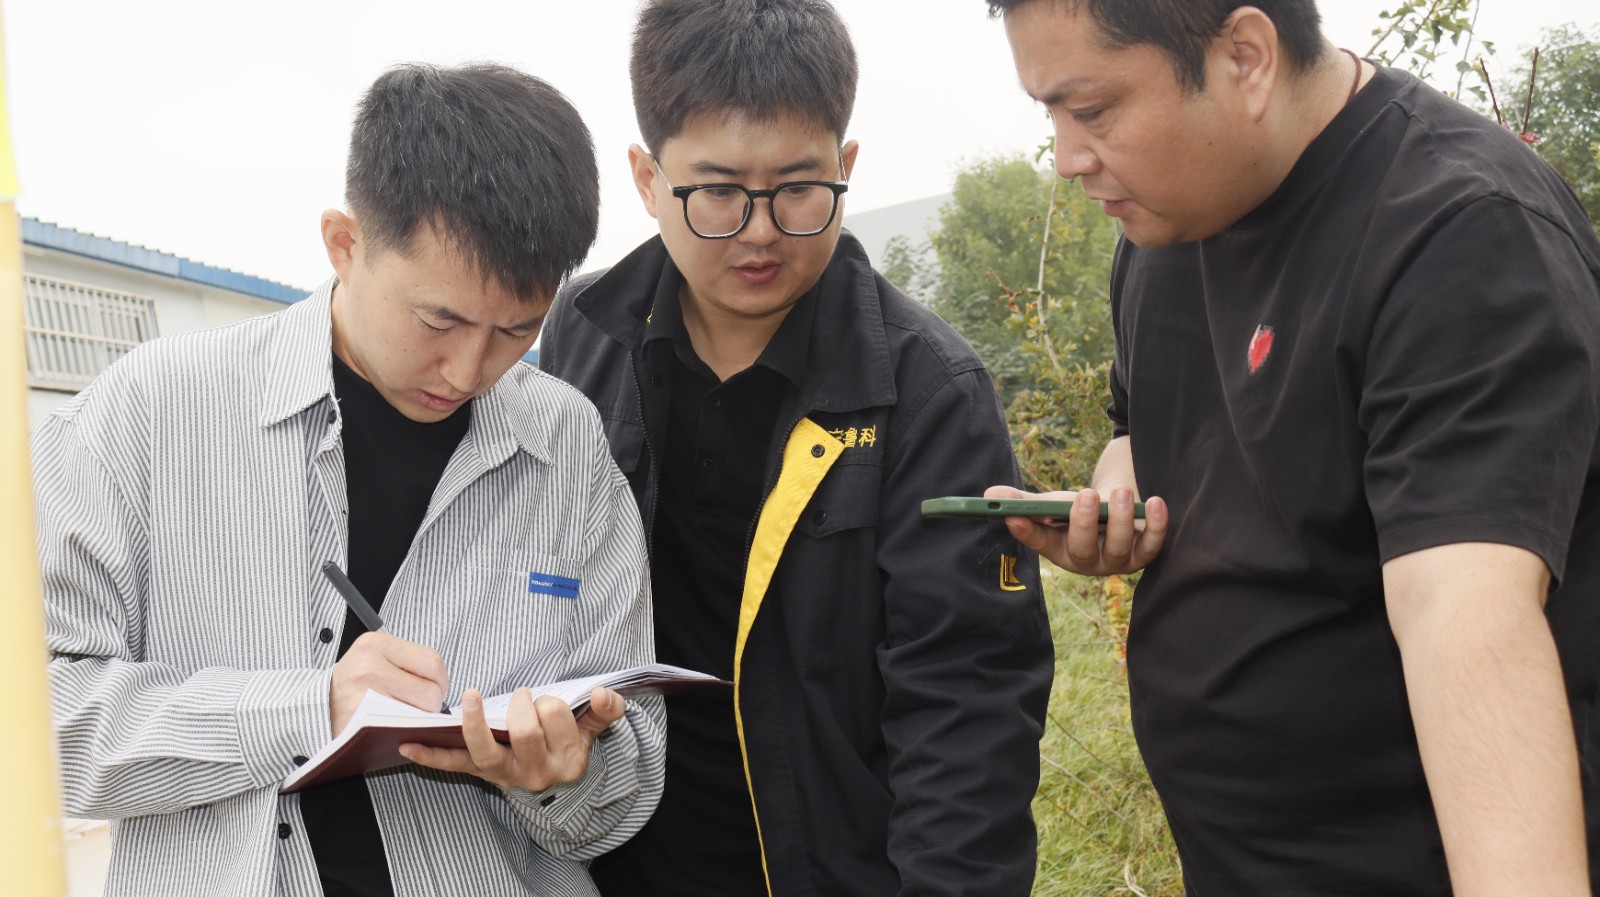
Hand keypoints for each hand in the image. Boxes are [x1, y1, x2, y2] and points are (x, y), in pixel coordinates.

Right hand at [329, 631, 449, 734]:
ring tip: (405, 716)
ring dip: (420, 718)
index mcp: (377, 643)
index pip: (433, 662)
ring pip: (421, 709)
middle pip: (431, 689)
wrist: (317, 707)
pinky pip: (401, 726)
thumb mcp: (377, 660)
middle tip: (417, 708)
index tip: (432, 691)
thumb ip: (408, 664)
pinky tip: (396, 727)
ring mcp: (363, 689)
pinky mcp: (358, 716)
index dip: (440, 681)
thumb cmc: (356, 685)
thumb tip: (444, 684)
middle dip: (432, 704)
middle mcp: (368, 661)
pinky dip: (405, 730)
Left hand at [398, 686, 625, 791]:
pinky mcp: (481, 775)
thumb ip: (605, 711)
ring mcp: (506, 775)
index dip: (548, 702)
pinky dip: (430, 757)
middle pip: (525, 731)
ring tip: (471, 697)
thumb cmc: (569, 744)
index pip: (554, 717)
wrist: (556, 784)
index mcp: (568, 758)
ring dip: (474, 723)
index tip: (546, 703)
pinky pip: (453, 767)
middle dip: (522, 705)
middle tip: (522, 697)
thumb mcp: (593, 730)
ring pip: (487, 751)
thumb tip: (605, 693)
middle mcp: (537, 772)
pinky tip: (408, 746)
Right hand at [983, 484, 1167, 575]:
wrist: (1116, 510)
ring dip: (1120, 519)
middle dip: (1083, 524)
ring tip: (1120, 492)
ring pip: (1119, 547)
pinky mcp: (1145, 553)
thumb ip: (1024, 501)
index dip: (1027, 532)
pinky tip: (1155, 502)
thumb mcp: (1052, 504)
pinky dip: (1157, 525)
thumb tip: (990, 495)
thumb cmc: (1079, 509)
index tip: (1013, 517)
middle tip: (1084, 494)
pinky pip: (1152, 544)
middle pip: (1083, 551)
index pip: (1039, 542)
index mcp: (1058, 549)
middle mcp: (1087, 561)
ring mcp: (1117, 560)